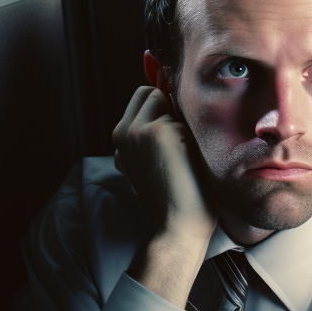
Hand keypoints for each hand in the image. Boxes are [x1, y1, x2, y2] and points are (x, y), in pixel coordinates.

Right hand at [112, 86, 216, 306]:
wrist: (177, 223)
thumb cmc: (176, 193)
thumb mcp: (153, 158)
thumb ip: (151, 129)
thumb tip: (166, 87)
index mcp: (120, 139)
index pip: (142, 98)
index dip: (162, 109)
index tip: (173, 136)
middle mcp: (122, 132)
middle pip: (152, 92)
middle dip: (169, 109)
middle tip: (177, 146)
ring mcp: (137, 130)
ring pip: (168, 101)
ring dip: (181, 123)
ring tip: (182, 156)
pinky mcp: (156, 130)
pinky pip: (183, 115)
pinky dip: (191, 134)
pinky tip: (187, 160)